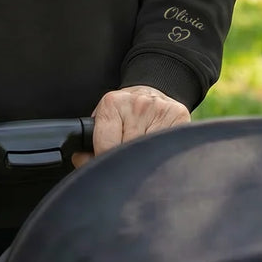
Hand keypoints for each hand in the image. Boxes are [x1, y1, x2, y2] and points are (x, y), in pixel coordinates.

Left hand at [72, 85, 190, 167]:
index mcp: (112, 103)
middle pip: (128, 153)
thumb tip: (82, 162)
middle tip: (125, 166)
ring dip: (145, 163)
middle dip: (125, 164)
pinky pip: (168, 148)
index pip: (106, 146)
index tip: (106, 170)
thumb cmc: (125, 112)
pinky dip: (162, 157)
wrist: (152, 91)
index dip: (104, 162)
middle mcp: (137, 104)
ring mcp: (159, 109)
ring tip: (143, 156)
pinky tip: (158, 152)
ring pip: (149, 153)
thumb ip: (91, 141)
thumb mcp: (105, 120)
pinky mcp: (179, 116)